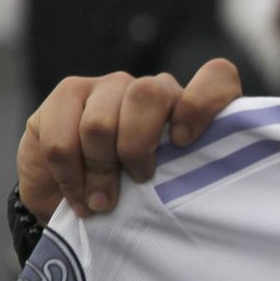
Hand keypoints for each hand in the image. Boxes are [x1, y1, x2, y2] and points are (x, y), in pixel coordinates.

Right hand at [17, 59, 243, 222]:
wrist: (80, 198)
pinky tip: (77, 196)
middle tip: (137, 181)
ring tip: (101, 202)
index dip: (201, 105)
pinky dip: (68, 176)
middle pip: (148, 95)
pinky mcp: (70, 92)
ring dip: (99, 171)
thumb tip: (192, 186)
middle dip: (136, 148)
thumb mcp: (173, 189)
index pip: (217, 78)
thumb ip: (186, 174)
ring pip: (100, 123)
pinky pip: (62, 138)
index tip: (182, 142)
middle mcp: (154, 88)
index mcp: (192, 106)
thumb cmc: (140, 197)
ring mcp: (111, 86)